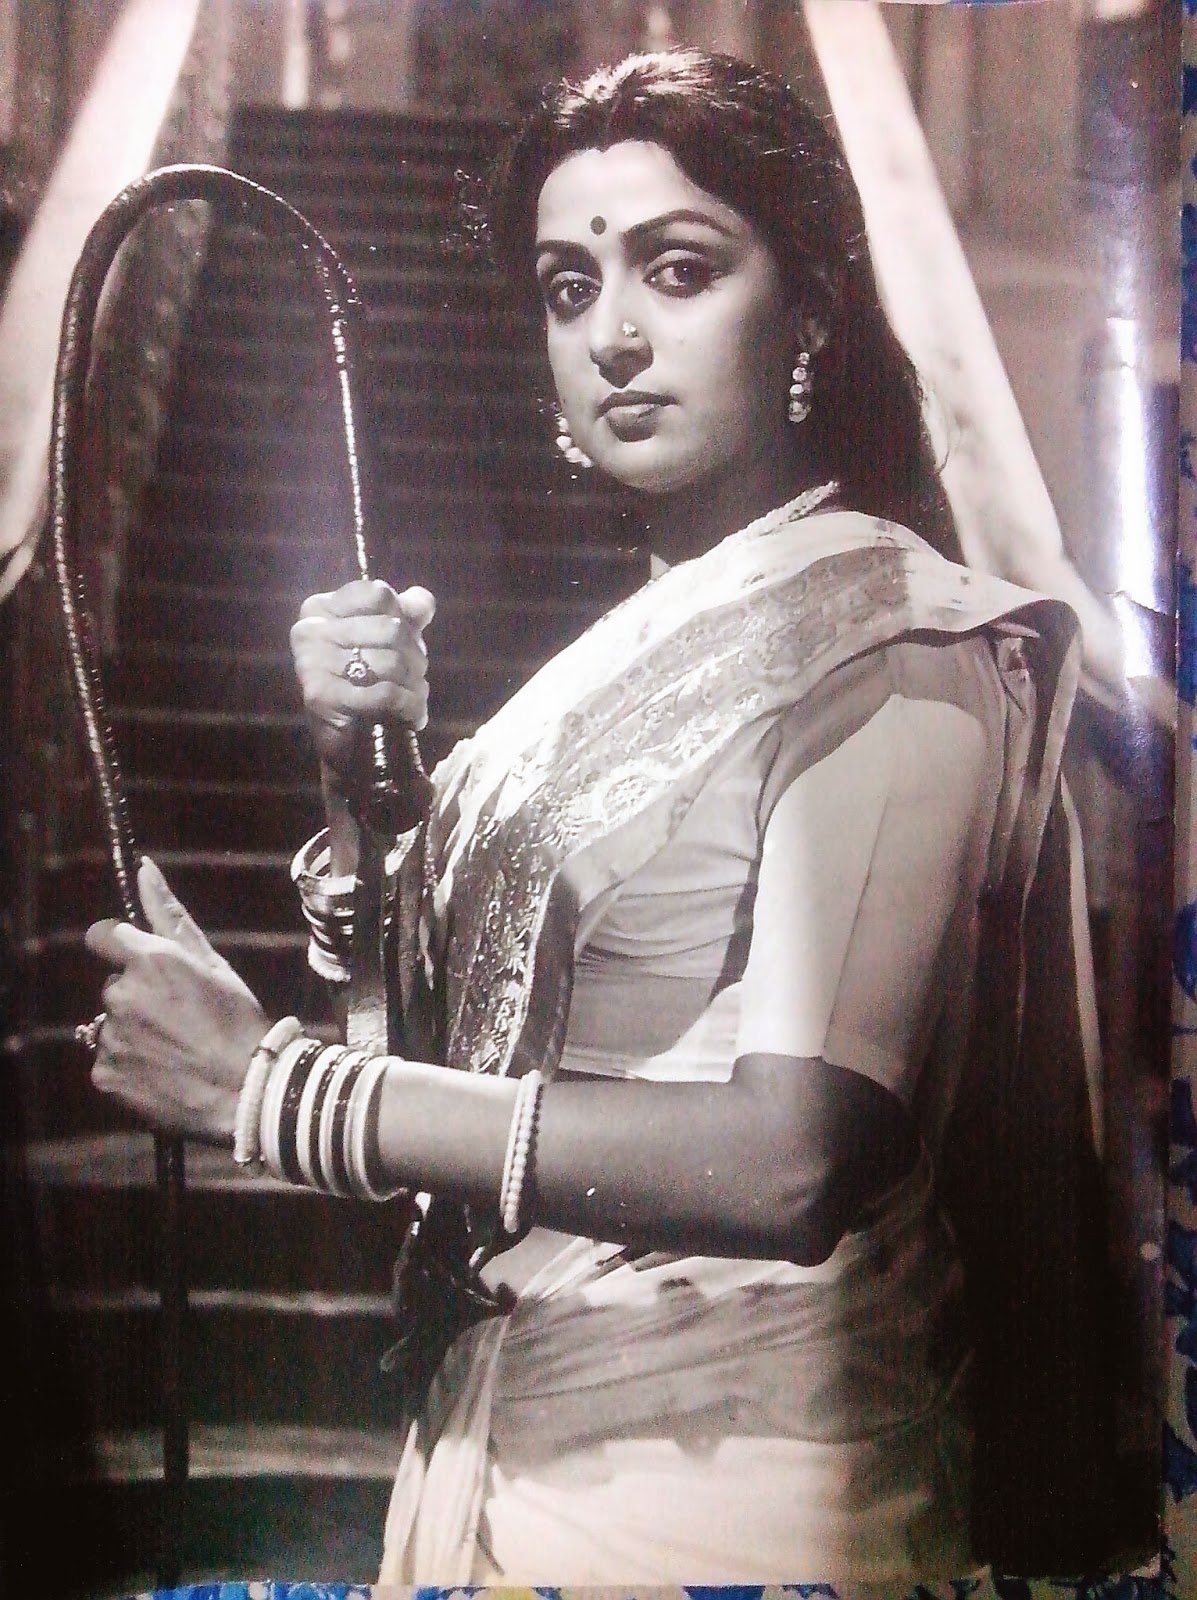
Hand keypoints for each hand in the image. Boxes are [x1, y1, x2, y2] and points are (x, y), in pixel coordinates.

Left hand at [84, 858, 268, 1141]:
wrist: (246, 1090)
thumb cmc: (237, 1020)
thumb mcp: (212, 962)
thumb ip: (169, 914)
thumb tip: (145, 867)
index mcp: (149, 960)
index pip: (104, 937)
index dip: (125, 952)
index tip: (148, 970)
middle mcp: (121, 994)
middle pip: (114, 985)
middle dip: (138, 996)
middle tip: (179, 1018)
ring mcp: (110, 1036)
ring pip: (113, 1023)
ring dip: (134, 1031)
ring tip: (175, 1048)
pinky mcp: (104, 1073)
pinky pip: (109, 1060)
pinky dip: (129, 1065)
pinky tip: (163, 1071)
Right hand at [290, 579, 435, 792]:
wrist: (349, 745)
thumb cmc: (368, 685)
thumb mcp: (388, 643)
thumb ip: (406, 615)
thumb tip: (423, 599)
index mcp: (321, 609)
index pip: (378, 594)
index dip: (402, 618)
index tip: (403, 642)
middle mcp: (309, 630)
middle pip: (391, 628)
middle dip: (415, 657)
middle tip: (414, 676)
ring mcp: (311, 663)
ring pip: (391, 661)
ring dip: (415, 684)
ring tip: (412, 696)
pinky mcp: (321, 697)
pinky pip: (385, 693)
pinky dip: (409, 706)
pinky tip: (411, 715)